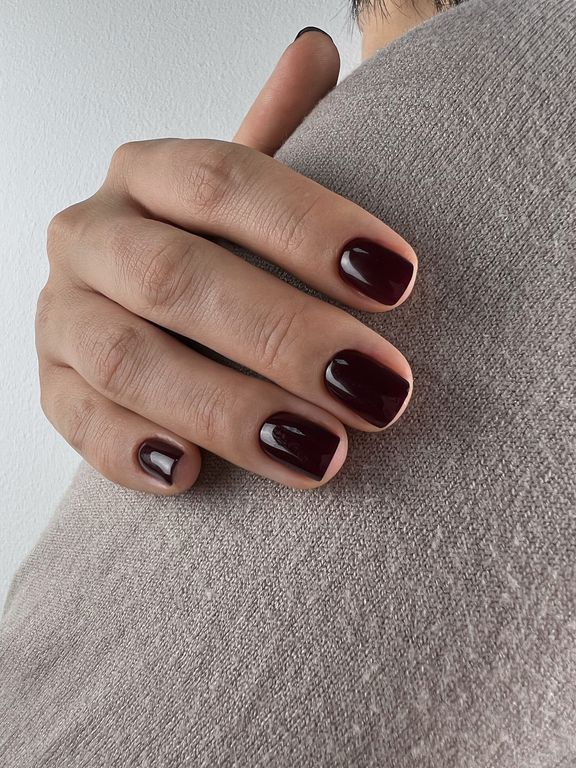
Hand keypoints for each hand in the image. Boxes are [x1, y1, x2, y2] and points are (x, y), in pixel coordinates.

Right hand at [35, 29, 416, 493]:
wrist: (142, 316)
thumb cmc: (216, 254)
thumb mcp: (245, 197)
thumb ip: (277, 136)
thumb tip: (312, 51)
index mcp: (147, 175)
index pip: (224, 181)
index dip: (312, 228)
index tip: (399, 281)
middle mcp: (94, 236)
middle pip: (181, 278)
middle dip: (286, 339)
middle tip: (379, 392)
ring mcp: (63, 315)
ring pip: (131, 361)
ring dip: (228, 411)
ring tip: (320, 455)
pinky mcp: (53, 387)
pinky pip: (78, 422)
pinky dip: (130, 450)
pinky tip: (191, 475)